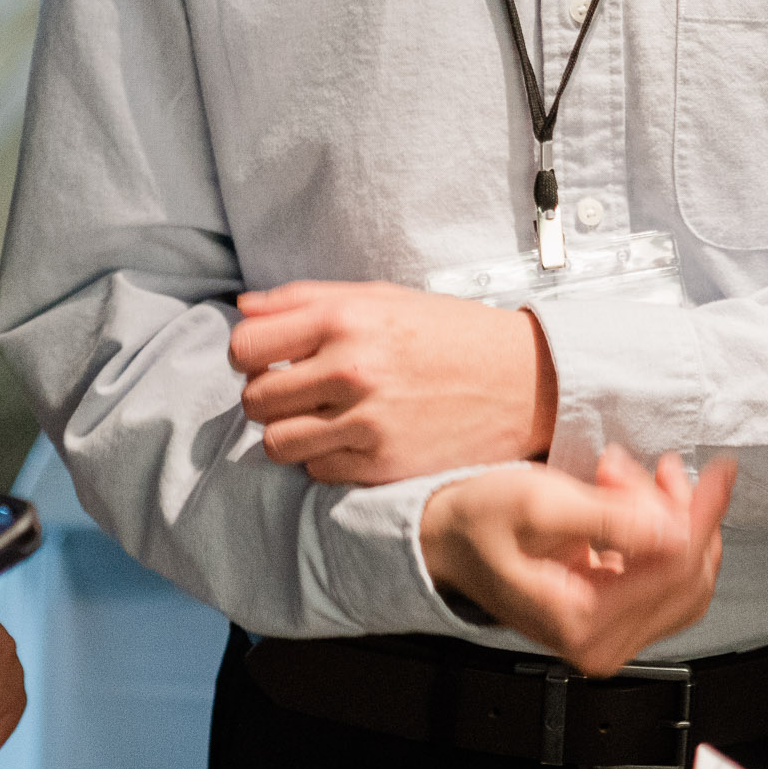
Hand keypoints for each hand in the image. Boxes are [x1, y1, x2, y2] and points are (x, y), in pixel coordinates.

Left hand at [231, 279, 552, 482]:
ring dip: (290, 433)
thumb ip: (305, 299)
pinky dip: (326, 458)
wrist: (524, 381)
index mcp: (345, 320)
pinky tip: (354, 437)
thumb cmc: (451, 334)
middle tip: (297, 391)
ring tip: (320, 418)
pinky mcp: (381, 465)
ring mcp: (365, 422)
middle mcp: (350, 370)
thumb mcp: (382, 297)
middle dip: (268, 396)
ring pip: (277, 443)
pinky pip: (317, 472)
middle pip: (254, 399)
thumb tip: (243, 307)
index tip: (268, 358)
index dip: (249, 354)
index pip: (245, 346)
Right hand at [419, 448, 736, 675]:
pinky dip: (656, 533)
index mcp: (580, 623)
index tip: (720, 471)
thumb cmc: (480, 523)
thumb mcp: (541, 505)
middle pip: (686, 577)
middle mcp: (599, 644)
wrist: (448, 541)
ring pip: (681, 577)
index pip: (673, 570)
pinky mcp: (612, 621)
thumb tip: (678, 532)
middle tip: (656, 466)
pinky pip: (662, 580)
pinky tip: (625, 498)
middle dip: (680, 512)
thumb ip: (611, 520)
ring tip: (624, 478)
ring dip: (668, 519)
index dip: (702, 514)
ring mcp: (607, 637)